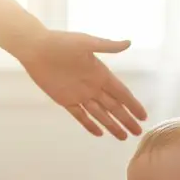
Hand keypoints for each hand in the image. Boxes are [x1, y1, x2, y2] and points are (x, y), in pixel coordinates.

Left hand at [17, 30, 146, 139]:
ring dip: (112, 126)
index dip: (133, 105)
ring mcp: (80, 94)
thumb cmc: (61, 42)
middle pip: (114, 107)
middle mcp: (93, 86)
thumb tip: (129, 43)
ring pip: (100, 114)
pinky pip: (81, 116)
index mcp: (101, 73)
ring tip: (123, 137)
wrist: (36, 48)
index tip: (143, 116)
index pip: (121, 93)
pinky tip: (100, 133)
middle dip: (126, 120)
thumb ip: (108, 46)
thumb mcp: (86, 42)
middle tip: (138, 133)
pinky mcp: (66, 100)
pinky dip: (90, 125)